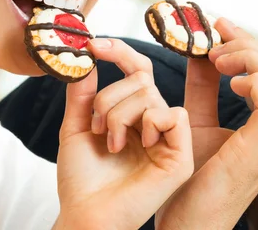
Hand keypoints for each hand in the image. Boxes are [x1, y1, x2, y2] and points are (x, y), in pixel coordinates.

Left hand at [55, 39, 193, 229]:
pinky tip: (141, 145)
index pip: (137, 71)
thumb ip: (83, 94)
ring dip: (119, 116)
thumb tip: (87, 59)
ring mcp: (169, 138)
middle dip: (109, 98)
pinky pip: (175, 115)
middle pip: (141, 80)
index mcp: (133, 114)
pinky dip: (150, 123)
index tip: (95, 45)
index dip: (120, 52)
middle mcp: (153, 122)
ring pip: (151, 96)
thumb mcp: (76, 128)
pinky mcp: (181, 155)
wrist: (86, 214)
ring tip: (111, 144)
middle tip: (96, 127)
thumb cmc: (81, 179)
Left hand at [156, 19, 257, 229]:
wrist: (188, 229)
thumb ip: (202, 87)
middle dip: (249, 44)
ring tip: (218, 60)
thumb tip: (199, 50)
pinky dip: (255, 81)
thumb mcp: (196, 121)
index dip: (250, 40)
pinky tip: (231, 81)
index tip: (219, 24)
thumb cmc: (191, 181)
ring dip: (250, 57)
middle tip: (216, 43)